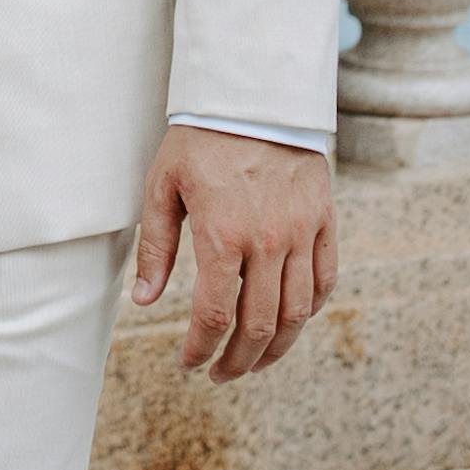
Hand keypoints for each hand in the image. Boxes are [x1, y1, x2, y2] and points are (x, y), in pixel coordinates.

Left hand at [131, 129, 338, 382]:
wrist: (254, 95)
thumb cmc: (200, 139)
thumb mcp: (162, 188)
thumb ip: (155, 248)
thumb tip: (144, 300)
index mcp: (222, 236)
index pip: (215, 318)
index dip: (200, 351)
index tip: (189, 364)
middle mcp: (268, 242)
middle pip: (259, 327)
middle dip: (237, 362)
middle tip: (221, 375)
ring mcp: (302, 233)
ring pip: (297, 314)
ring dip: (276, 349)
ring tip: (254, 362)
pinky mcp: (325, 221)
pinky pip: (325, 280)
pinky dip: (309, 310)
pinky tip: (291, 323)